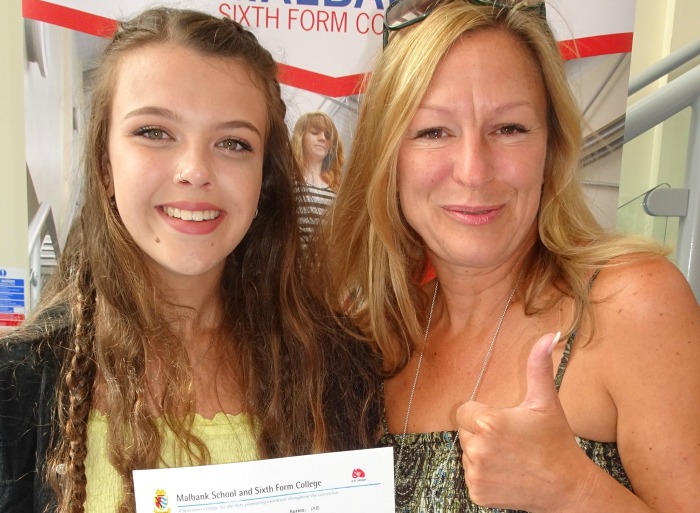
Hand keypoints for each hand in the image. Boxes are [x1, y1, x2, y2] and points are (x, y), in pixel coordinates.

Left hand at [456, 332, 583, 511]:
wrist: (567, 488)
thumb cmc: (556, 442)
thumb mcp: (546, 402)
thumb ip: (538, 366)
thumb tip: (549, 335)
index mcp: (488, 423)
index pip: (465, 411)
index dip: (484, 414)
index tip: (505, 422)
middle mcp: (477, 449)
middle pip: (465, 432)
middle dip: (482, 433)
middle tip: (512, 440)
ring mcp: (475, 474)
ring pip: (467, 453)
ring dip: (482, 453)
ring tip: (511, 457)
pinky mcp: (476, 493)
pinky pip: (470, 475)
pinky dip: (484, 475)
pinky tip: (507, 474)